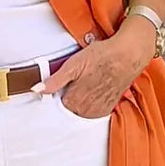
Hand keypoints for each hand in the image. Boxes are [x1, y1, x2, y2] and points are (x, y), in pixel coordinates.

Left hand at [33, 24, 154, 117]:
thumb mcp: (73, 65)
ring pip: (82, 108)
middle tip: (80, 76)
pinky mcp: (109, 108)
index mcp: (74, 101)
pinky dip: (94, 99)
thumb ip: (53, 81)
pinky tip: (97, 85)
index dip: (62, 87)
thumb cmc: (102, 56)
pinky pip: (94, 109)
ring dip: (83, 97)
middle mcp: (87, 110)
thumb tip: (35, 89)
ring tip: (90, 79)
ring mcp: (99, 110)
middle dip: (72, 92)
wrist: (128, 55)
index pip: (58, 101)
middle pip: (70, 106)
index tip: (68, 77)